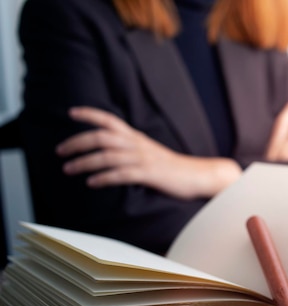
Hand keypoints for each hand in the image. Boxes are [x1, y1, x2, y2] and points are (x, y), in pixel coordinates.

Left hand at [57, 107, 240, 198]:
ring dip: (84, 162)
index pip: (111, 120)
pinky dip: (104, 178)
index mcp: (138, 138)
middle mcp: (138, 145)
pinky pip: (121, 175)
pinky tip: (92, 183)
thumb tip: (110, 150)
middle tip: (60, 151)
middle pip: (101, 137)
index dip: (90, 114)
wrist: (200, 175)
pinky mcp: (150, 175)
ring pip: (107, 156)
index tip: (71, 112)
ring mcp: (144, 159)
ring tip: (69, 169)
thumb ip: (132, 148)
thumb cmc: (174, 167)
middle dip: (77, 142)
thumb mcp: (151, 152)